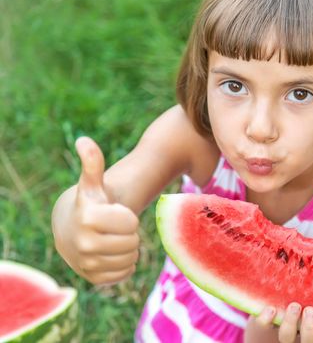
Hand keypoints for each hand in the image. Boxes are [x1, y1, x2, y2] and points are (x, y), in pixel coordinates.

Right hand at [52, 137, 139, 284]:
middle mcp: (83, 244)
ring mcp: (87, 264)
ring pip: (131, 259)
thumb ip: (93, 163)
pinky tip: (112, 254)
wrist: (72, 229)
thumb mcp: (93, 184)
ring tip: (114, 239)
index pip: (132, 224)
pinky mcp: (93, 279)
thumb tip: (84, 141)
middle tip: (116, 228)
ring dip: (128, 249)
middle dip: (129, 234)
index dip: (128, 217)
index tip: (114, 213)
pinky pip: (125, 274)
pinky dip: (125, 265)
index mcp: (88, 218)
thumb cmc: (91, 203)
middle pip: (133, 243)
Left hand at [254, 303, 312, 342]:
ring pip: (286, 338)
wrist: (262, 324)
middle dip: (310, 329)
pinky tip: (270, 309)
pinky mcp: (260, 331)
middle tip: (311, 311)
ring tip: (294, 306)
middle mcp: (299, 341)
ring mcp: (280, 339)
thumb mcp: (312, 303)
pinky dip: (266, 320)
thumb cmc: (297, 305)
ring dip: (291, 323)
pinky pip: (262, 328)